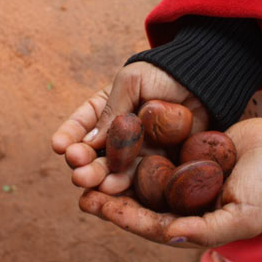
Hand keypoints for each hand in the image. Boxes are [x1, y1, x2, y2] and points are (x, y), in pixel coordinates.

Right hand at [51, 61, 208, 193]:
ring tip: (88, 181)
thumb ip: (111, 111)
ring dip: (98, 176)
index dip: (69, 136)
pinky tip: (111, 186)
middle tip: (76, 168)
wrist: (203, 82)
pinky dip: (123, 183)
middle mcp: (119, 133)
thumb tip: (90, 142)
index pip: (82, 124)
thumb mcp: (130, 82)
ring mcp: (138, 150)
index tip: (59, 146)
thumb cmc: (163, 74)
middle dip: (82, 160)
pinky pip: (138, 176)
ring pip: (113, 168)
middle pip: (94, 151)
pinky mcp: (158, 163)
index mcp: (108, 109)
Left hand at [79, 117, 261, 247]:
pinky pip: (156, 152)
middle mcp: (184, 202)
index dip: (118, 215)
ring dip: (117, 170)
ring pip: (143, 176)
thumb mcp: (244, 215)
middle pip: (138, 201)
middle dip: (108, 194)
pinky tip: (117, 139)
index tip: (89, 203)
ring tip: (89, 160)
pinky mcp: (187, 154)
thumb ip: (207, 230)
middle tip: (79, 181)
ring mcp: (184, 177)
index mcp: (193, 223)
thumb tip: (170, 235)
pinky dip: (136, 149)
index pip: (148, 223)